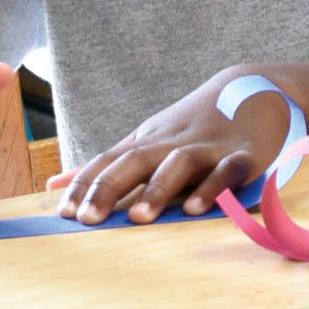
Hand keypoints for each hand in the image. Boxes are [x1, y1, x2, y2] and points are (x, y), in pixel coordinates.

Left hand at [51, 68, 291, 224]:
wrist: (253, 88)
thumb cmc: (193, 125)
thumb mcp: (147, 138)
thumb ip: (105, 165)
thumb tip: (54, 186)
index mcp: (148, 141)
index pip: (109, 161)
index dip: (85, 186)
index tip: (62, 214)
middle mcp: (171, 143)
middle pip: (135, 160)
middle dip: (109, 188)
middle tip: (86, 220)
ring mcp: (207, 148)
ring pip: (178, 165)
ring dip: (158, 189)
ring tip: (138, 219)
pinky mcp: (242, 156)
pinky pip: (225, 172)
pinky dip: (212, 189)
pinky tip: (196, 208)